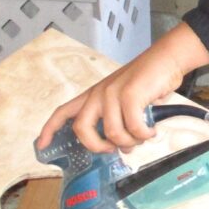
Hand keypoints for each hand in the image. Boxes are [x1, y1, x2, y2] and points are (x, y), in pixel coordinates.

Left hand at [36, 23, 208, 153]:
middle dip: (96, 146)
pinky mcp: (129, 95)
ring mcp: (112, 93)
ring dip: (130, 141)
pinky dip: (144, 134)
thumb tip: (124, 147)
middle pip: (81, 129)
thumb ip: (120, 122)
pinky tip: (151, 131)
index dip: (49, 130)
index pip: (63, 112)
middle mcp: (99, 94)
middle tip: (113, 150)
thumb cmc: (148, 81)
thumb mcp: (127, 101)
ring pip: (112, 133)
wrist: (167, 58)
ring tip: (143, 136)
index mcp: (94, 95)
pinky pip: (133, 127)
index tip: (41, 146)